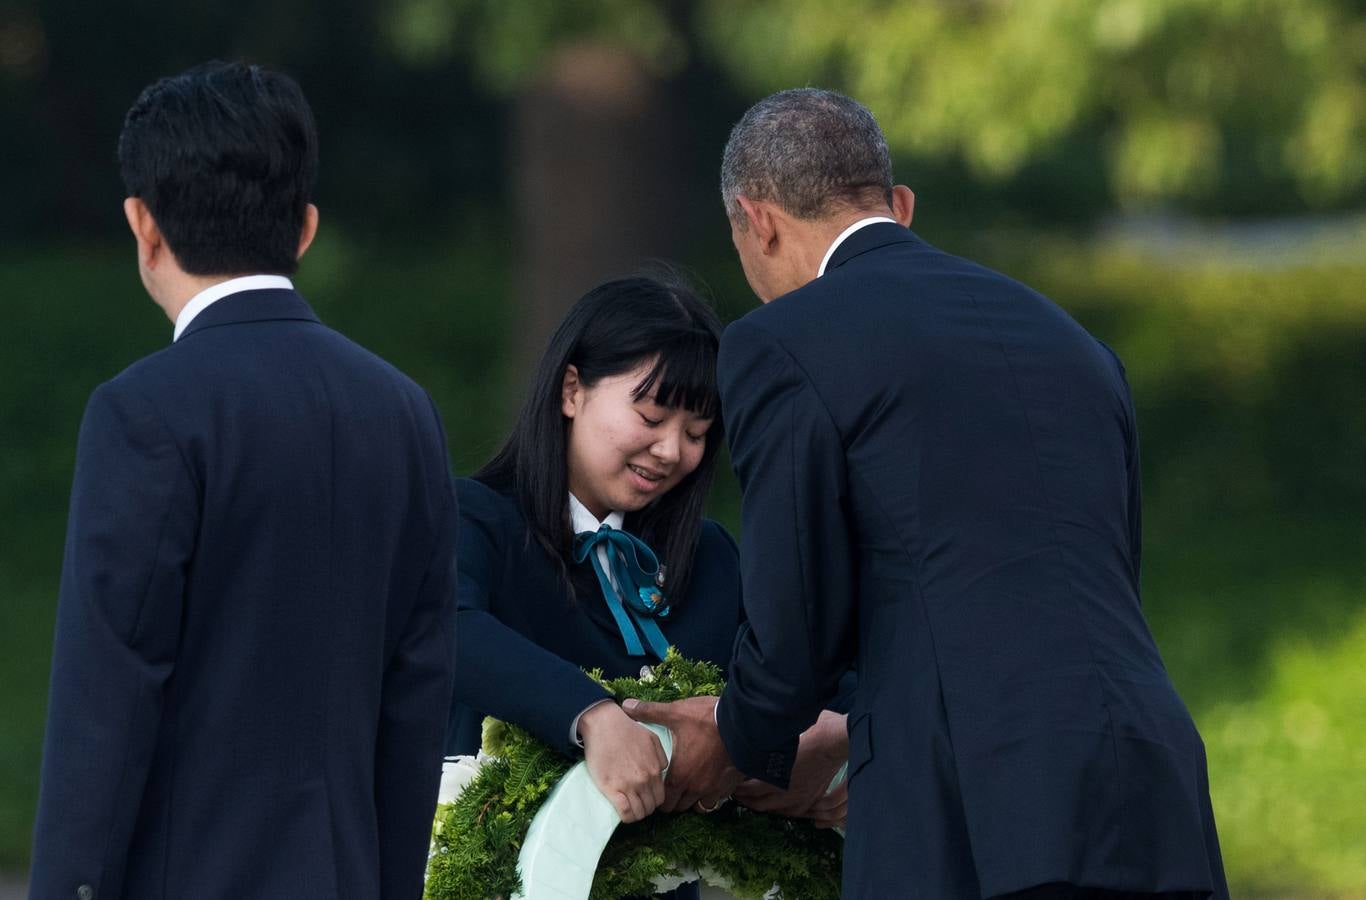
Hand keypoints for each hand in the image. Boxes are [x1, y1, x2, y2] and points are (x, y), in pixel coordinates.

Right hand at [578, 702, 667, 822]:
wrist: (604, 725)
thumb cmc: (626, 729)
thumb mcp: (652, 738)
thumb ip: (661, 756)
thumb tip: (662, 770)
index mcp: (655, 769)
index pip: (661, 797)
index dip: (654, 801)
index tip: (646, 798)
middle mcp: (644, 780)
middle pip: (650, 807)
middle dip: (645, 808)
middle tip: (636, 803)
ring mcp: (628, 785)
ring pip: (639, 812)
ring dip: (636, 814)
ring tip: (629, 809)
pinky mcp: (612, 789)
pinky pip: (625, 812)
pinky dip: (626, 817)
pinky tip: (623, 814)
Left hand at [622, 695, 742, 812]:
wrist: (744, 724)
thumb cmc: (707, 720)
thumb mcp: (676, 712)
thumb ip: (649, 712)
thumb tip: (626, 706)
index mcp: (679, 776)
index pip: (664, 802)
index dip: (659, 796)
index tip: (658, 785)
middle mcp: (696, 788)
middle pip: (680, 807)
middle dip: (674, 799)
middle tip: (672, 785)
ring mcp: (714, 789)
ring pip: (699, 806)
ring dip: (693, 799)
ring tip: (690, 784)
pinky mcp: (730, 786)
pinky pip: (717, 799)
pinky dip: (711, 794)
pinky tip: (709, 781)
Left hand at [732, 710, 847, 824]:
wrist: (837, 741)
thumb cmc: (810, 731)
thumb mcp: (781, 735)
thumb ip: (763, 744)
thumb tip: (747, 739)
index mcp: (775, 777)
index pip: (749, 789)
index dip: (737, 789)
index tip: (728, 784)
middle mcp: (785, 792)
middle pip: (759, 803)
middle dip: (745, 800)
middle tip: (735, 794)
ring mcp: (800, 799)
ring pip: (774, 810)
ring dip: (761, 806)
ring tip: (751, 800)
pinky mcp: (812, 799)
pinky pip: (791, 812)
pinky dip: (780, 810)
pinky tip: (775, 805)